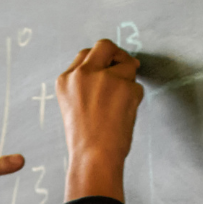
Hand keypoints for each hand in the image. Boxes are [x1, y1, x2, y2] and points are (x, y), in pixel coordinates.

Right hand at [57, 39, 142, 201]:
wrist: (93, 157)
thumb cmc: (84, 140)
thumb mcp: (73, 106)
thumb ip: (86, 85)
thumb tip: (118, 66)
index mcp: (65, 80)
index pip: (85, 54)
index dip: (100, 61)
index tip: (108, 69)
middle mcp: (83, 73)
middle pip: (105, 46)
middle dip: (118, 54)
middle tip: (127, 66)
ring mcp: (105, 77)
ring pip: (127, 65)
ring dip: (129, 81)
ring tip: (121, 105)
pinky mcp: (125, 85)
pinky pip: (137, 86)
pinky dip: (135, 100)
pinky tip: (124, 116)